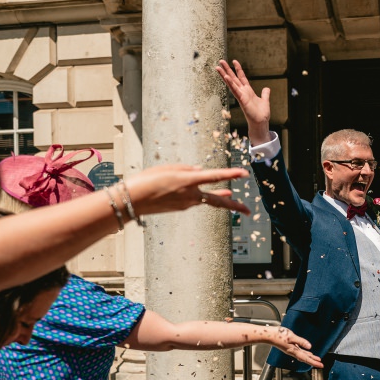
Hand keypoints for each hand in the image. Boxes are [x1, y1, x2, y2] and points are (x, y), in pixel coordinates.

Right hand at [124, 164, 251, 215]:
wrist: (130, 201)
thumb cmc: (145, 180)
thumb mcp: (166, 168)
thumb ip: (186, 168)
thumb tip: (200, 171)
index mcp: (187, 181)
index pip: (214, 176)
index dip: (231, 174)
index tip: (245, 173)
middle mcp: (190, 195)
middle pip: (218, 202)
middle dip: (235, 206)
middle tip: (249, 211)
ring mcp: (185, 204)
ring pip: (206, 200)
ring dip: (219, 198)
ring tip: (231, 196)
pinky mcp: (180, 209)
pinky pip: (193, 200)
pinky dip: (198, 195)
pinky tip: (196, 191)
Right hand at [215, 59, 271, 143]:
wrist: (261, 122)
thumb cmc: (261, 114)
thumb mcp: (265, 100)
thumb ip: (265, 94)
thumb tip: (267, 88)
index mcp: (248, 91)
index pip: (242, 77)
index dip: (238, 69)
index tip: (234, 61)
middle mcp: (243, 92)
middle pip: (233, 78)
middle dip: (227, 70)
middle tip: (220, 61)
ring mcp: (241, 96)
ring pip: (231, 83)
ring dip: (225, 75)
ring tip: (218, 67)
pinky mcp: (242, 100)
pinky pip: (235, 90)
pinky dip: (231, 84)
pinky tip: (226, 77)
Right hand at [258, 326, 322, 368]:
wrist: (269, 335)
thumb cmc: (278, 335)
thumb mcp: (291, 337)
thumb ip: (301, 341)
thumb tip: (309, 346)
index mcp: (293, 350)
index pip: (306, 358)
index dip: (314, 362)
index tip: (320, 365)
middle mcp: (292, 352)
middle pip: (305, 358)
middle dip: (313, 361)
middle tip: (321, 364)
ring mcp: (291, 349)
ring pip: (303, 355)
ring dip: (310, 358)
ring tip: (316, 359)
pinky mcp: (289, 346)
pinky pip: (300, 351)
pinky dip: (305, 353)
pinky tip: (307, 352)